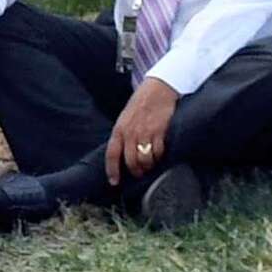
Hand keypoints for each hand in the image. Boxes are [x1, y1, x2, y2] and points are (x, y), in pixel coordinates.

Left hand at [100, 72, 178, 187]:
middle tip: (140, 174)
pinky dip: (159, 157)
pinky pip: (158, 153)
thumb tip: (123, 152)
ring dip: (148, 166)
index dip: (112, 171)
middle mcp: (130, 133)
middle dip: (136, 171)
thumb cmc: (142, 103)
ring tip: (151, 165)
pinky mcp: (159, 132)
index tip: (114, 182)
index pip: (111, 155)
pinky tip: (160, 155)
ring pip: (145, 160)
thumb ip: (123, 134)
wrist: (158, 89)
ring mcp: (145, 133)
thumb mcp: (125, 117)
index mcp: (119, 130)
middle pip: (130, 162)